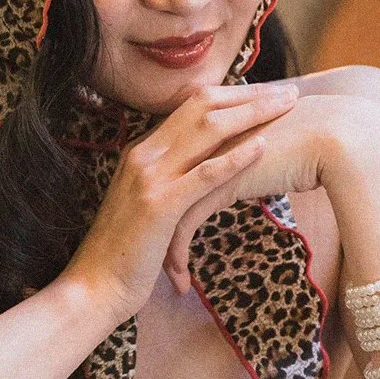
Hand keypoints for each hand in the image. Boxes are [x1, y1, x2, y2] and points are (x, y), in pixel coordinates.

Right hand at [61, 80, 300, 323]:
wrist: (94, 286)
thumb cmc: (124, 253)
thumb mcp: (144, 204)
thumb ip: (167, 182)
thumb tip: (200, 172)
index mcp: (141, 151)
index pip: (189, 107)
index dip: (230, 95)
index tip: (263, 92)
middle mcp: (144, 154)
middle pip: (201, 106)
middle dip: (248, 96)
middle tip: (286, 92)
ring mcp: (150, 176)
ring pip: (207, 130)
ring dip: (251, 114)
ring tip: (286, 108)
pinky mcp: (159, 204)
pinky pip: (205, 172)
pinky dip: (236, 156)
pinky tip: (264, 146)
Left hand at [162, 90, 379, 292]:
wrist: (336, 137)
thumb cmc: (311, 144)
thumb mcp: (270, 152)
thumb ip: (252, 161)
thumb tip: (252, 177)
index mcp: (212, 132)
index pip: (172, 171)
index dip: (166, 202)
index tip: (162, 234)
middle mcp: (203, 145)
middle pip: (161, 190)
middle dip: (154, 228)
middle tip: (149, 258)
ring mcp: (207, 162)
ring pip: (167, 210)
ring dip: (163, 248)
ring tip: (167, 277)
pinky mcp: (219, 185)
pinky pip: (185, 224)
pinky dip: (178, 255)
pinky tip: (182, 281)